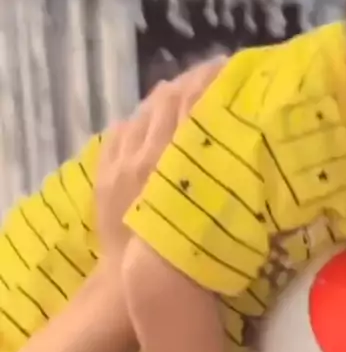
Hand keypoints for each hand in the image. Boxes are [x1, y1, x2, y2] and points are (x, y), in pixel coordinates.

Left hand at [95, 56, 225, 261]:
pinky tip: (152, 116)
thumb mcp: (212, 214)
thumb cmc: (183, 257)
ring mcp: (119, 161)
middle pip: (167, 101)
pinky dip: (139, 118)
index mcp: (172, 162)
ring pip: (144, 112)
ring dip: (168, 95)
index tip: (233, 69)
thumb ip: (219, 173)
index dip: (210, 82)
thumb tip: (234, 133)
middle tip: (218, 72)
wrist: (131, 282)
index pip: (191, 105)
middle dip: (193, 81)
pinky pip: (121, 130)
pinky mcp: (104, 170)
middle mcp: (143, 154)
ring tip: (189, 87)